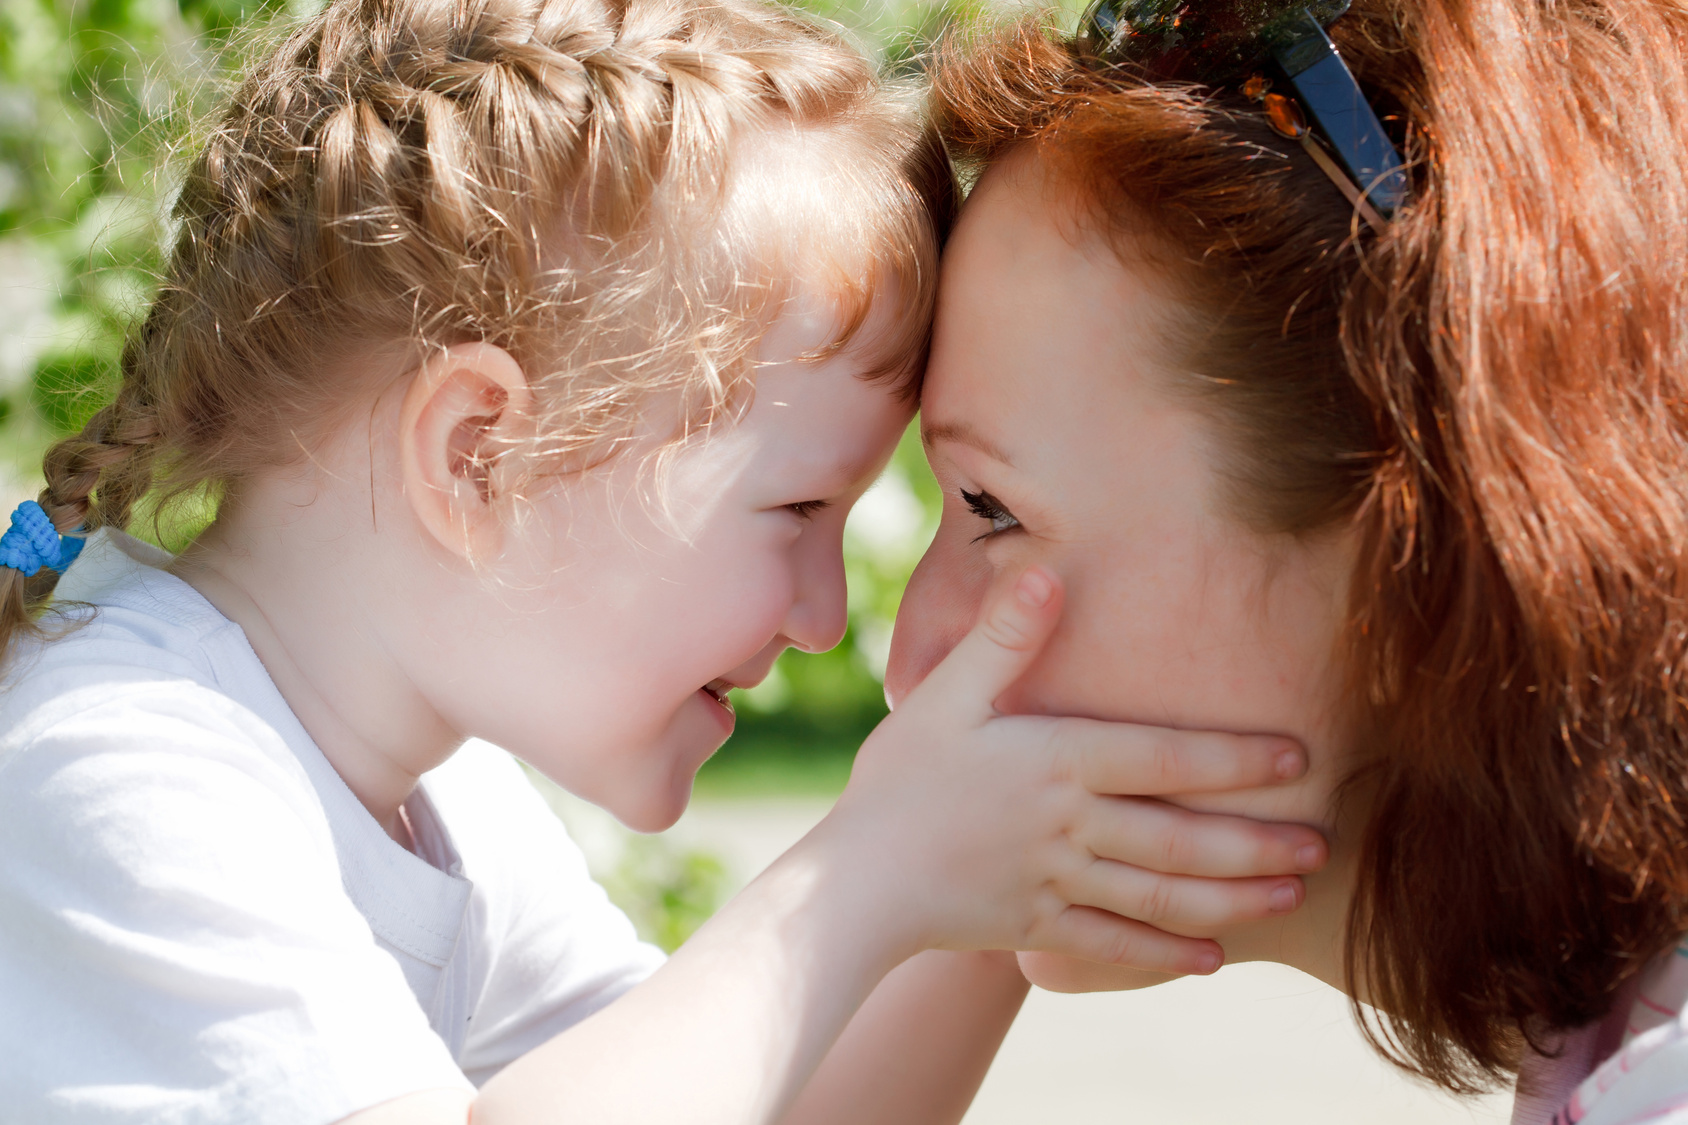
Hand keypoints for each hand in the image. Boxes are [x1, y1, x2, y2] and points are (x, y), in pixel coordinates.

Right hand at [816, 565, 1325, 976]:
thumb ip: (1002, 637)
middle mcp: (1071, 827)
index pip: (1165, 757)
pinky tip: (1212, 960)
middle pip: (1182, 837)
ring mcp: (1058, 884)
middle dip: (1257, 842)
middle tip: (1324, 846)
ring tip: (1289, 896)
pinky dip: (1167, 954)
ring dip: (1234, 898)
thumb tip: (1049, 572)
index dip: (1235, 758)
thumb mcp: (942, 694)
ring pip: (1164, 895)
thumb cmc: (898, 779)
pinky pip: (1115, 945)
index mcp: (1057, 761)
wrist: (854, 881)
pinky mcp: (1037, 928)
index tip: (1299, 758)